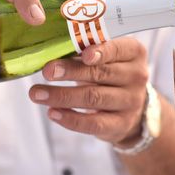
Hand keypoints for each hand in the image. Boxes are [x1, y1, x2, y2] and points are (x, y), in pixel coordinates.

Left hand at [28, 37, 149, 144]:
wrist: (128, 105)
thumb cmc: (110, 73)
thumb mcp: (105, 56)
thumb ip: (85, 50)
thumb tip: (52, 49)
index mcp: (134, 53)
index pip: (118, 49)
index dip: (101, 51)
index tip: (83, 54)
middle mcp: (137, 76)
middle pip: (101, 74)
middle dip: (71, 72)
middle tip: (46, 71)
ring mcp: (131, 102)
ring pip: (94, 98)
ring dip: (62, 96)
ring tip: (37, 94)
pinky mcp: (121, 124)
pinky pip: (94, 123)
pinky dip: (70, 119)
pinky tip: (53, 113)